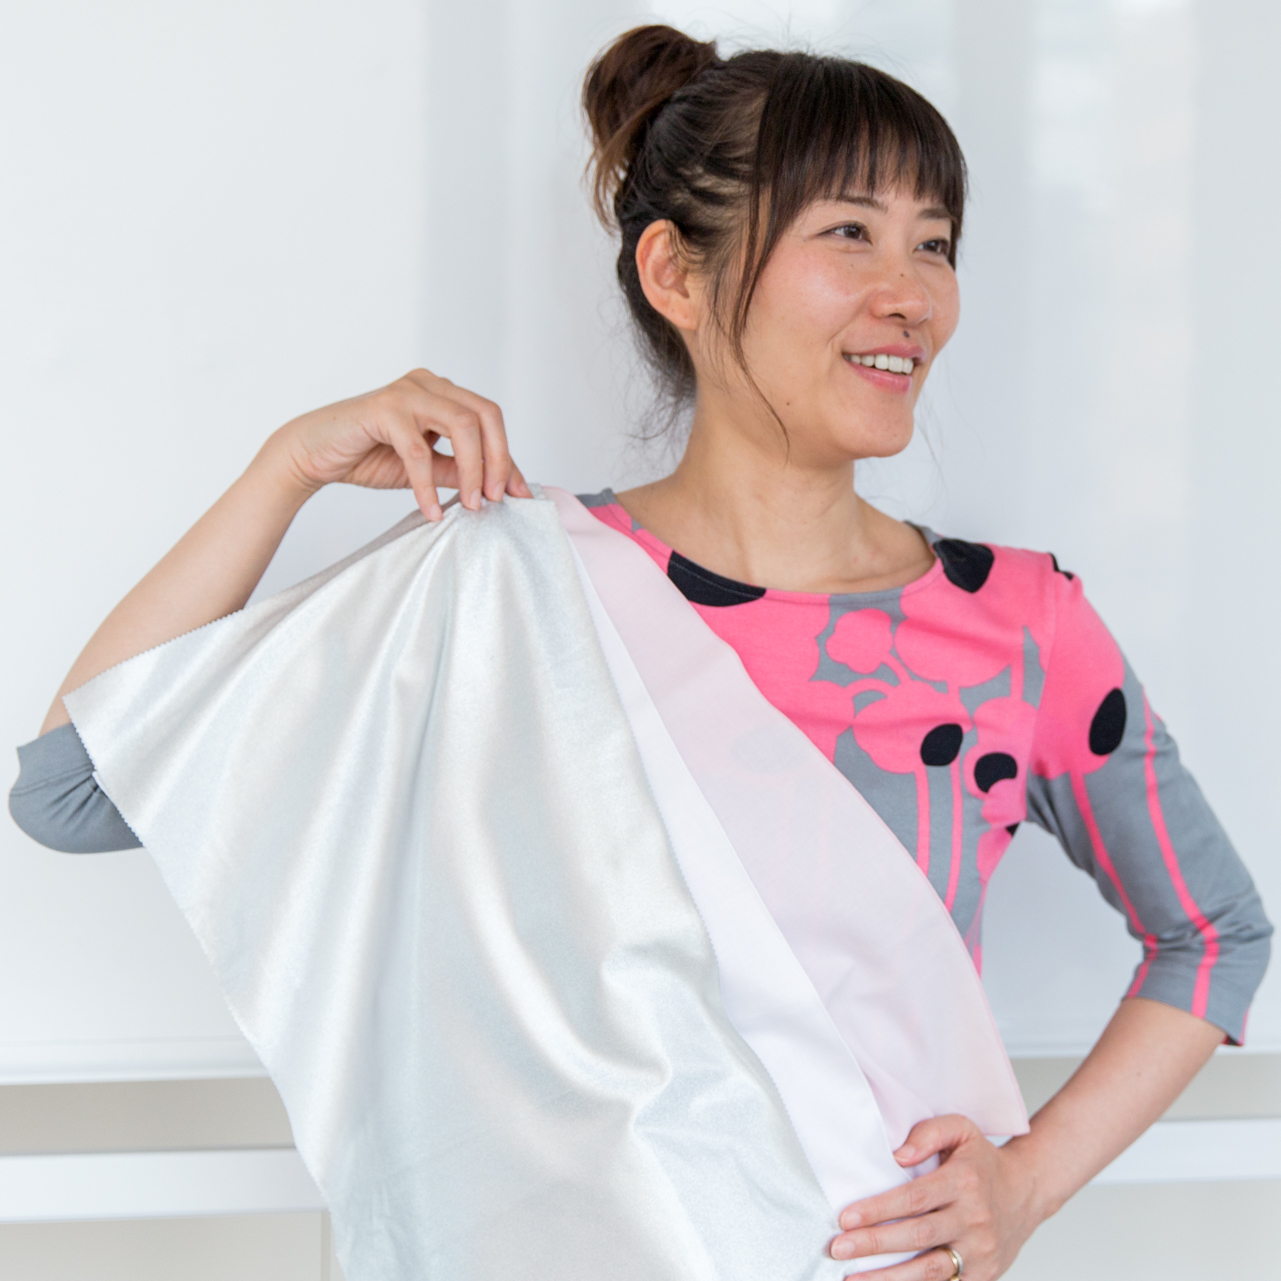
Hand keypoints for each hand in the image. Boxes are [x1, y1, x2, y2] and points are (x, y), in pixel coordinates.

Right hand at [270, 368, 530, 519]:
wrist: (313, 453)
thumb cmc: (368, 456)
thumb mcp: (425, 467)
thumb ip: (457, 471)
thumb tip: (496, 489)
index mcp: (443, 393)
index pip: (490, 422)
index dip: (509, 460)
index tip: (521, 496)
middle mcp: (429, 385)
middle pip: (486, 414)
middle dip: (498, 459)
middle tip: (497, 498)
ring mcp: (407, 392)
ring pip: (461, 425)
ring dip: (472, 470)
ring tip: (470, 505)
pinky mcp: (383, 409)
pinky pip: (419, 449)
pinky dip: (428, 485)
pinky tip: (431, 511)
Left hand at [829, 1115, 1042, 1279]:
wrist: (1027, 1192)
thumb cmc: (983, 1161)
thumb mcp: (960, 1129)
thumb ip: (928, 1133)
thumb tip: (897, 1156)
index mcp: (964, 1182)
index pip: (914, 1199)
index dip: (878, 1210)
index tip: (846, 1218)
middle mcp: (974, 1219)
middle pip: (917, 1236)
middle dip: (874, 1244)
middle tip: (838, 1248)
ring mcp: (981, 1251)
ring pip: (930, 1271)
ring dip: (889, 1278)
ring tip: (853, 1279)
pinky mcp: (984, 1275)